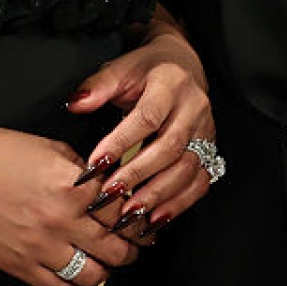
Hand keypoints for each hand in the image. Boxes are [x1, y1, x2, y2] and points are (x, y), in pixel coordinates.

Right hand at [0, 125, 144, 285]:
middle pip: (115, 247)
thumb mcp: (52, 148)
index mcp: (71, 185)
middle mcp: (59, 218)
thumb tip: (109, 184)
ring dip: (107, 270)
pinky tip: (80, 277)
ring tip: (109, 262)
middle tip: (135, 245)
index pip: (122, 209)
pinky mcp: (20, 265)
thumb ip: (84, 170)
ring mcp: (40, 246)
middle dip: (132, 248)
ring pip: (93, 274)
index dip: (137, 216)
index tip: (141, 218)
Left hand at [66, 13, 216, 238]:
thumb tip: (75, 104)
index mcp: (171, 83)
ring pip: (188, 168)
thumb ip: (98, 86)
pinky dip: (180, 203)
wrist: (181, 66)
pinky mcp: (210, 150)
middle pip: (170, 146)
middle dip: (138, 175)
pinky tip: (157, 219)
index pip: (147, 116)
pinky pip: (201, 181)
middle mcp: (194, 107)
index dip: (121, 142)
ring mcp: (206, 130)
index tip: (96, 164)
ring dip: (159, 195)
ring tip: (131, 214)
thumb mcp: (121, 68)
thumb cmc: (146, 71)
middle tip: (110, 195)